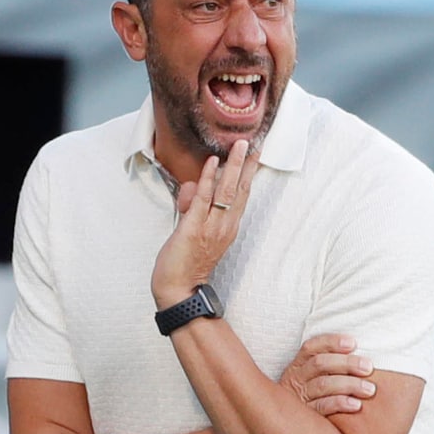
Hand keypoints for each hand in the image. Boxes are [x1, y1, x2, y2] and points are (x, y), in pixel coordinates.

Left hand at [152, 139, 258, 308]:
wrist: (179, 291)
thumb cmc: (185, 265)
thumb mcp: (192, 230)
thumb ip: (193, 207)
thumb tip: (193, 185)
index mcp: (227, 227)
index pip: (241, 196)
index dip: (248, 174)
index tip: (254, 154)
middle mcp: (224, 226)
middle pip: (239, 190)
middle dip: (246, 164)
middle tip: (253, 142)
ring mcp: (211, 227)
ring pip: (226, 191)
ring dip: (232, 166)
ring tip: (238, 145)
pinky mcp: (195, 229)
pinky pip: (204, 200)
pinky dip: (209, 179)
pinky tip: (212, 162)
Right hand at [282, 334, 376, 415]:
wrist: (286, 428)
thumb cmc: (311, 398)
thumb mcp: (311, 378)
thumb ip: (329, 366)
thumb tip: (357, 351)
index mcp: (297, 366)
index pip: (311, 348)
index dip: (331, 342)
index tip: (353, 343)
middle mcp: (295, 379)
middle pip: (320, 364)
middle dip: (346, 363)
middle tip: (368, 368)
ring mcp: (298, 399)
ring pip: (323, 385)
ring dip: (349, 384)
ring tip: (369, 389)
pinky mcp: (304, 418)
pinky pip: (322, 407)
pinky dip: (340, 403)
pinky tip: (356, 405)